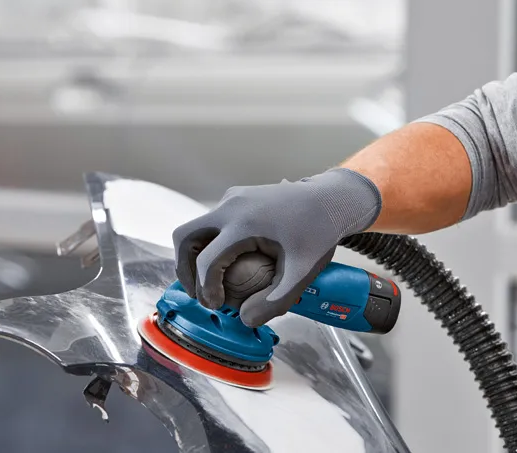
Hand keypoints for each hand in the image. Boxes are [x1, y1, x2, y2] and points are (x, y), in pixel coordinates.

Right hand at [172, 168, 380, 326]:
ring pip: (194, 228)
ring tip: (207, 282)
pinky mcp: (237, 197)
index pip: (207, 261)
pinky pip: (211, 222)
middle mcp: (231, 206)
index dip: (206, 289)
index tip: (217, 305)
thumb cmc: (319, 233)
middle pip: (185, 237)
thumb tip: (245, 320)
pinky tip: (225, 262)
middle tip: (198, 294)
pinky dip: (207, 243)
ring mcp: (232, 198)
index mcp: (243, 224)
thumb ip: (275, 301)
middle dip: (185, 270)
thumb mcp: (302, 273)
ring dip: (193, 256)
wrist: (331, 199)